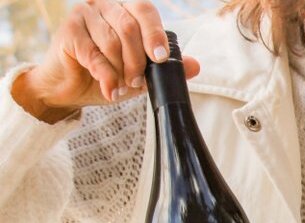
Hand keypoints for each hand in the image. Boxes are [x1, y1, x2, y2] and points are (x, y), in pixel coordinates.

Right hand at [11, 0, 199, 122]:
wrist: (71, 89)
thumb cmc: (107, 75)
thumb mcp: (142, 74)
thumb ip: (167, 68)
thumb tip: (195, 66)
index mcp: (125, 11)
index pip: (144, 10)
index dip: (155, 33)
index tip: (160, 57)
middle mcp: (104, 7)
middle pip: (129, 27)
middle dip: (138, 60)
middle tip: (137, 81)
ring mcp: (83, 15)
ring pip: (112, 41)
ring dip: (121, 70)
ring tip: (122, 86)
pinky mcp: (68, 31)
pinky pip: (94, 54)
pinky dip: (106, 76)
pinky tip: (109, 89)